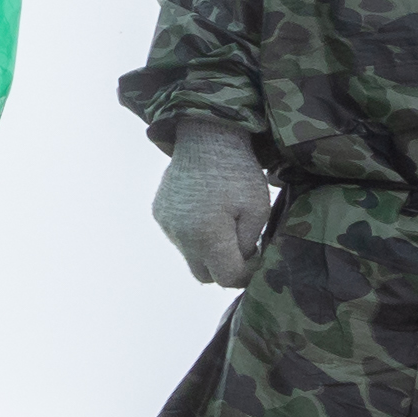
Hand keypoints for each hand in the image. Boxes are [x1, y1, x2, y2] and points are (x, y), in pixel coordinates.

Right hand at [153, 120, 270, 288]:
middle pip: (204, 275)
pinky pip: (179, 236)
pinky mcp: (160, 213)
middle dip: (224, 267)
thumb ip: (248, 245)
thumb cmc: (238, 172)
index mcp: (207, 237)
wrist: (205, 137)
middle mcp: (181, 236)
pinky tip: (205, 211)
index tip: (257, 257)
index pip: (227, 278)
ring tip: (223, 223)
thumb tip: (241, 261)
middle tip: (241, 248)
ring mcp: (167, 225)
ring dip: (207, 249)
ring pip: (190, 255)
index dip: (246, 274)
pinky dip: (193, 233)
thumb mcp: (257, 210)